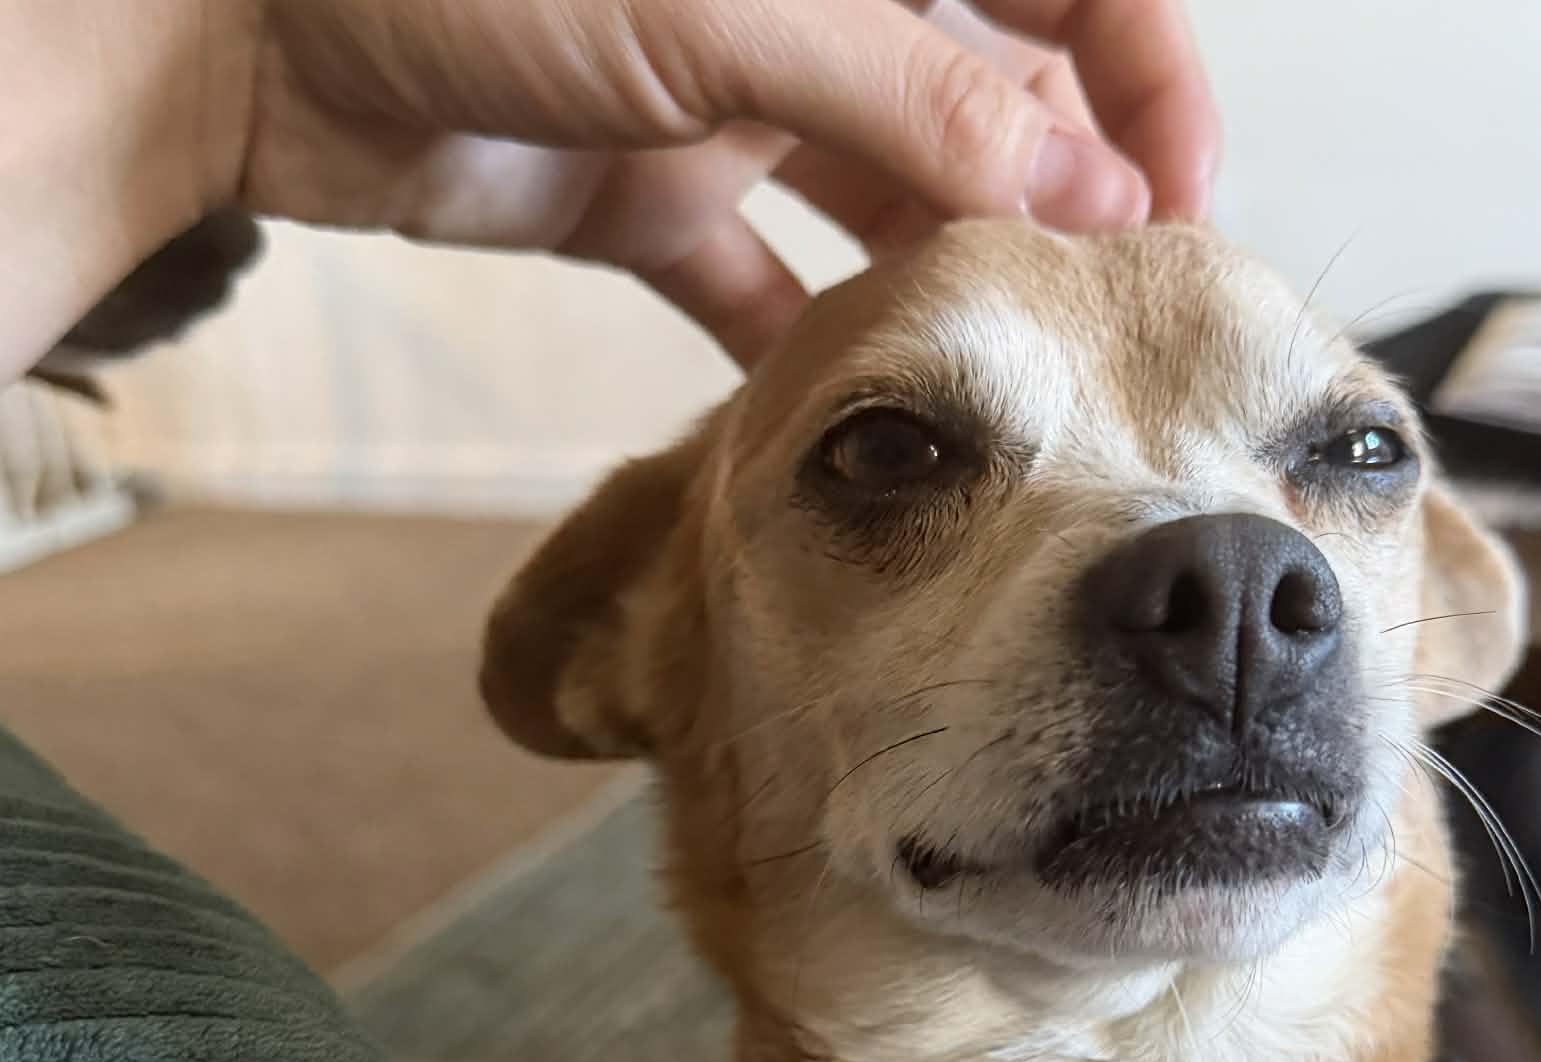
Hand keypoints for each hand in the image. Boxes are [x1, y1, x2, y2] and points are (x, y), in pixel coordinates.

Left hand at [240, 0, 1215, 363]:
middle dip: (1060, 200)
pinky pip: (763, 281)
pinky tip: (856, 420)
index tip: (1182, 197)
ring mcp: (730, 97)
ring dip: (946, 285)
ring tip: (1005, 380)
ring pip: (886, 202)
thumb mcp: (730, 14)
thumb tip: (1095, 186)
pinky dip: (808, 347)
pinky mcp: (651, 195)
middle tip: (1106, 318)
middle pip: (991, 97)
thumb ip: (918, 102)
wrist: (237, 24)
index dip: (1142, 75)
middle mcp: (807, 3)